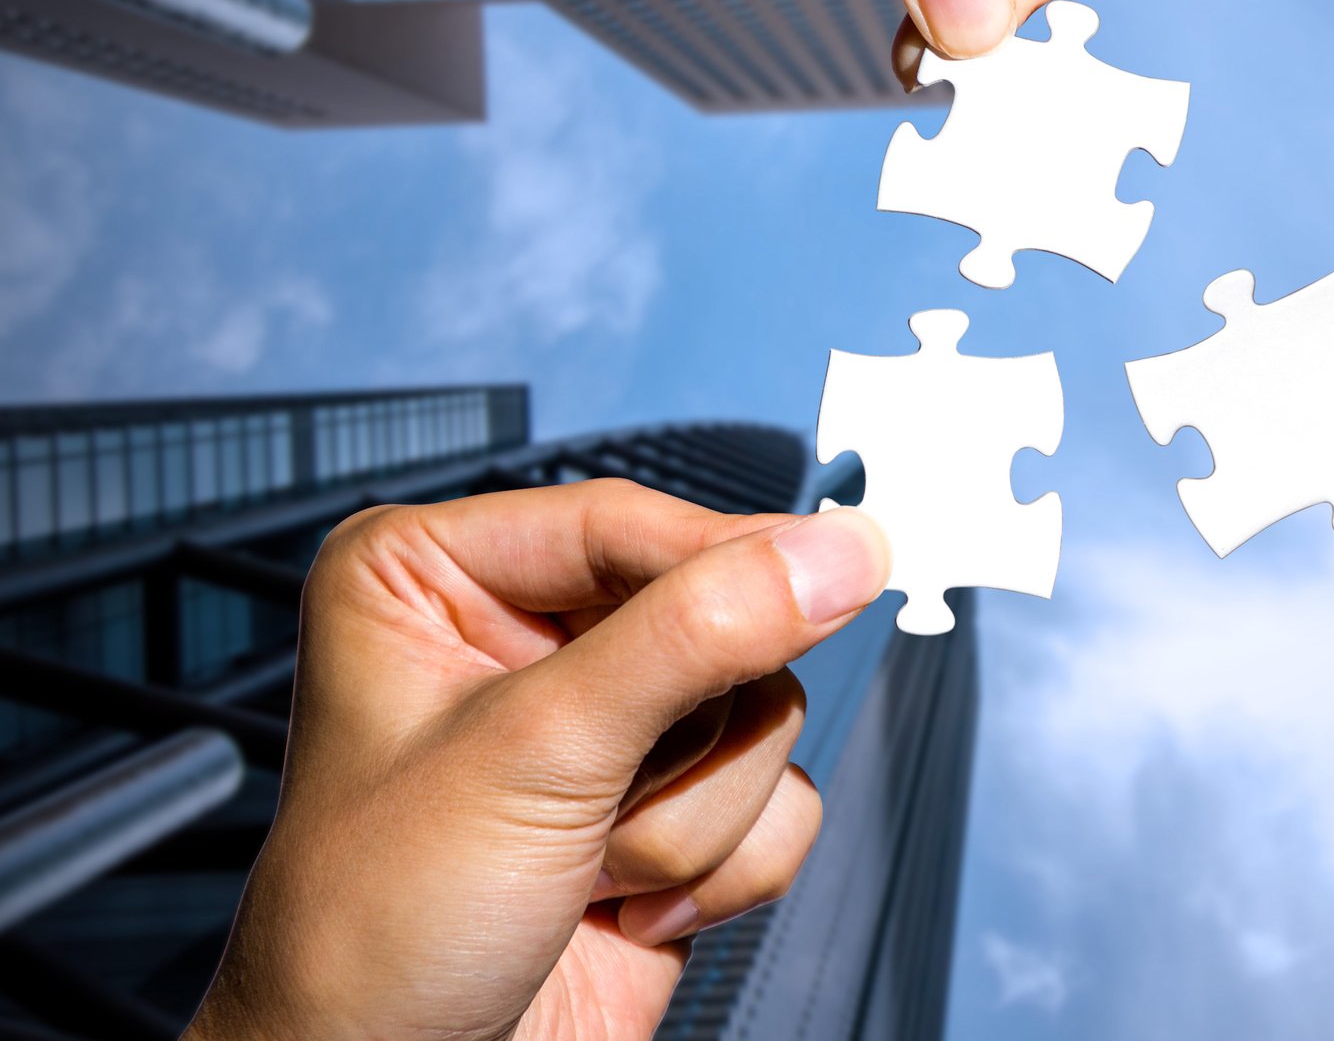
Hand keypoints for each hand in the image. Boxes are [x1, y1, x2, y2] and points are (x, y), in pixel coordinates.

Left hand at [184, 482, 889, 1040]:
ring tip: (587, 869)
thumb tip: (831, 551)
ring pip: (763, 715)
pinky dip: (722, 870)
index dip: (725, 561)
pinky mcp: (670, 815)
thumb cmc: (373, 935)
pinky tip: (620, 906)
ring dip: (692, 819)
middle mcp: (525, 641)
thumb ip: (694, 636)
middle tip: (600, 797)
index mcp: (440, 577)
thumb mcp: (535, 753)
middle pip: (718, 617)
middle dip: (678, 738)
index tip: (835, 570)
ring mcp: (607, 734)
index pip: (628, 523)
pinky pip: (782, 801)